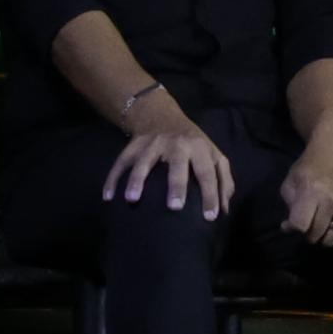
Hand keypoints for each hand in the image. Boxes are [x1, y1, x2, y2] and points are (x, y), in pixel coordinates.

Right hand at [104, 100, 241, 215]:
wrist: (161, 115)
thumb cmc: (192, 143)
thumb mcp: (213, 155)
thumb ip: (222, 180)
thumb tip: (225, 210)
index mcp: (199, 148)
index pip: (207, 173)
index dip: (210, 194)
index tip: (210, 218)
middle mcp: (177, 144)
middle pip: (177, 165)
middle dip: (176, 185)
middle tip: (174, 207)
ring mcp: (153, 143)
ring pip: (144, 162)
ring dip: (137, 180)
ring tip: (132, 199)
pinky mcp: (134, 144)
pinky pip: (121, 161)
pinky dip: (112, 177)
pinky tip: (108, 197)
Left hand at [280, 139, 332, 246]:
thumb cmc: (309, 166)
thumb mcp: (291, 182)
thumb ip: (289, 206)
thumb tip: (290, 229)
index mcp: (311, 192)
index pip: (301, 226)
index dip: (294, 230)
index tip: (293, 225)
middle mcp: (331, 200)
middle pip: (316, 234)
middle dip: (309, 234)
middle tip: (309, 226)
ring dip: (324, 237)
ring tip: (322, 228)